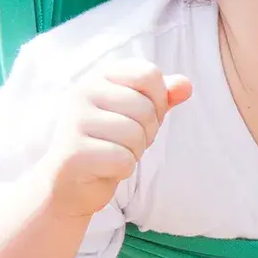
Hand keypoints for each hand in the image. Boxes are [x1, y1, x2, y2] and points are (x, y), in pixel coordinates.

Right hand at [46, 59, 192, 217]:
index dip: (158, 100)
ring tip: (112, 153)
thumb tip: (186, 85)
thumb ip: (161, 97)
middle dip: (146, 132)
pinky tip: (105, 168)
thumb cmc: (107, 143)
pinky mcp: (74, 152)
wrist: (70, 183)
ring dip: (134, 152)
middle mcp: (82, 92)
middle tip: (123, 141)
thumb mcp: (137, 115)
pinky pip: (123, 159)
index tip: (139, 116)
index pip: (149, 74)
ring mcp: (75, 121)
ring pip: (135, 135)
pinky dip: (123, 169)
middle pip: (145, 108)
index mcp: (99, 76)